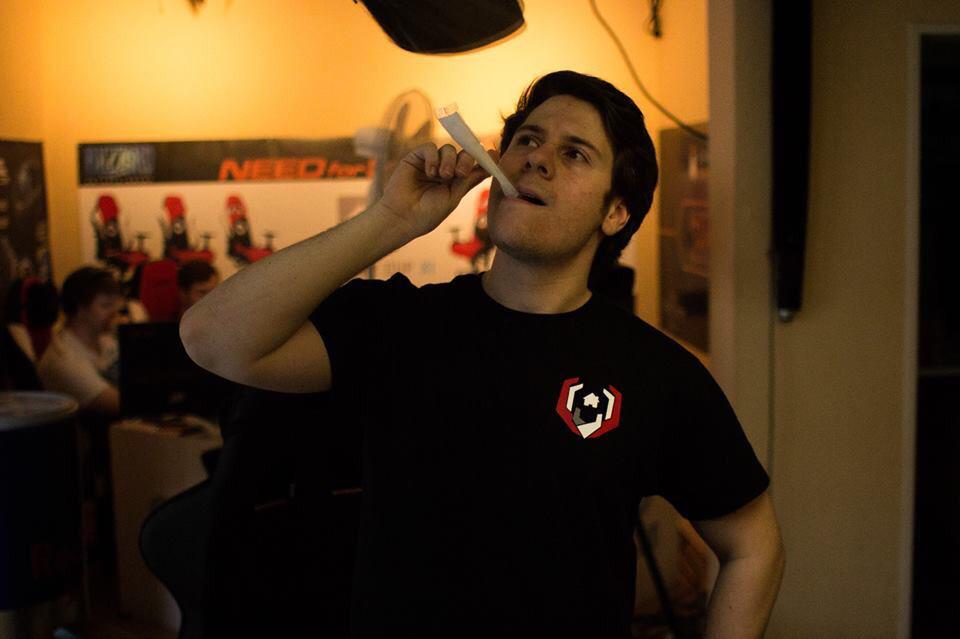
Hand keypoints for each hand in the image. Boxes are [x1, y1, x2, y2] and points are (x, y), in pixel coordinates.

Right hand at [377, 143, 496, 238]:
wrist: (402, 217)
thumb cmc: (428, 213)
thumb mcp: (454, 196)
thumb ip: (470, 179)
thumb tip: (491, 164)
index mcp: (457, 181)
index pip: (474, 165)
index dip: (483, 159)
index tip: (493, 154)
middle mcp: (446, 170)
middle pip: (463, 154)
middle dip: (466, 160)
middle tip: (460, 173)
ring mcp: (431, 163)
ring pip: (448, 149)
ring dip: (449, 161)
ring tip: (442, 176)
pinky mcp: (416, 157)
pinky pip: (430, 148)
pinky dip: (433, 158)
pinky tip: (430, 173)